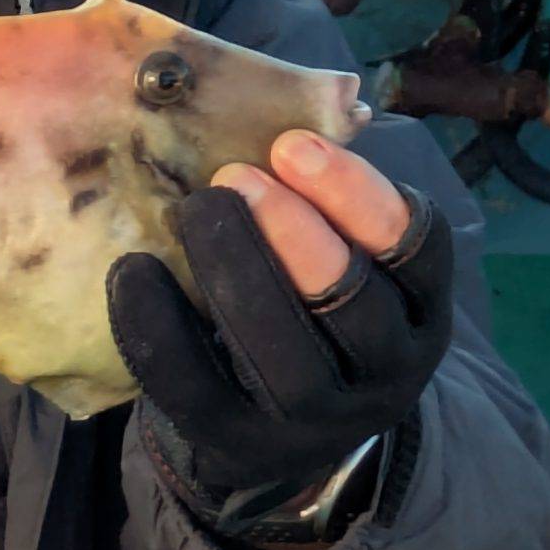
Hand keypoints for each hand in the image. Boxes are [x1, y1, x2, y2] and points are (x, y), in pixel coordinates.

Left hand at [106, 129, 452, 526]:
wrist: (285, 425)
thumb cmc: (313, 302)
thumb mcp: (344, 251)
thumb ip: (319, 196)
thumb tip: (263, 103)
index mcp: (417, 304)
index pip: (416, 247)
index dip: (357, 193)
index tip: (293, 143)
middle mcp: (386, 367)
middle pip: (354, 305)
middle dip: (295, 234)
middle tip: (236, 175)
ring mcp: (320, 418)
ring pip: (290, 359)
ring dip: (239, 275)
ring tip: (195, 208)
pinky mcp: (245, 446)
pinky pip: (201, 393)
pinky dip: (161, 329)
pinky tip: (131, 272)